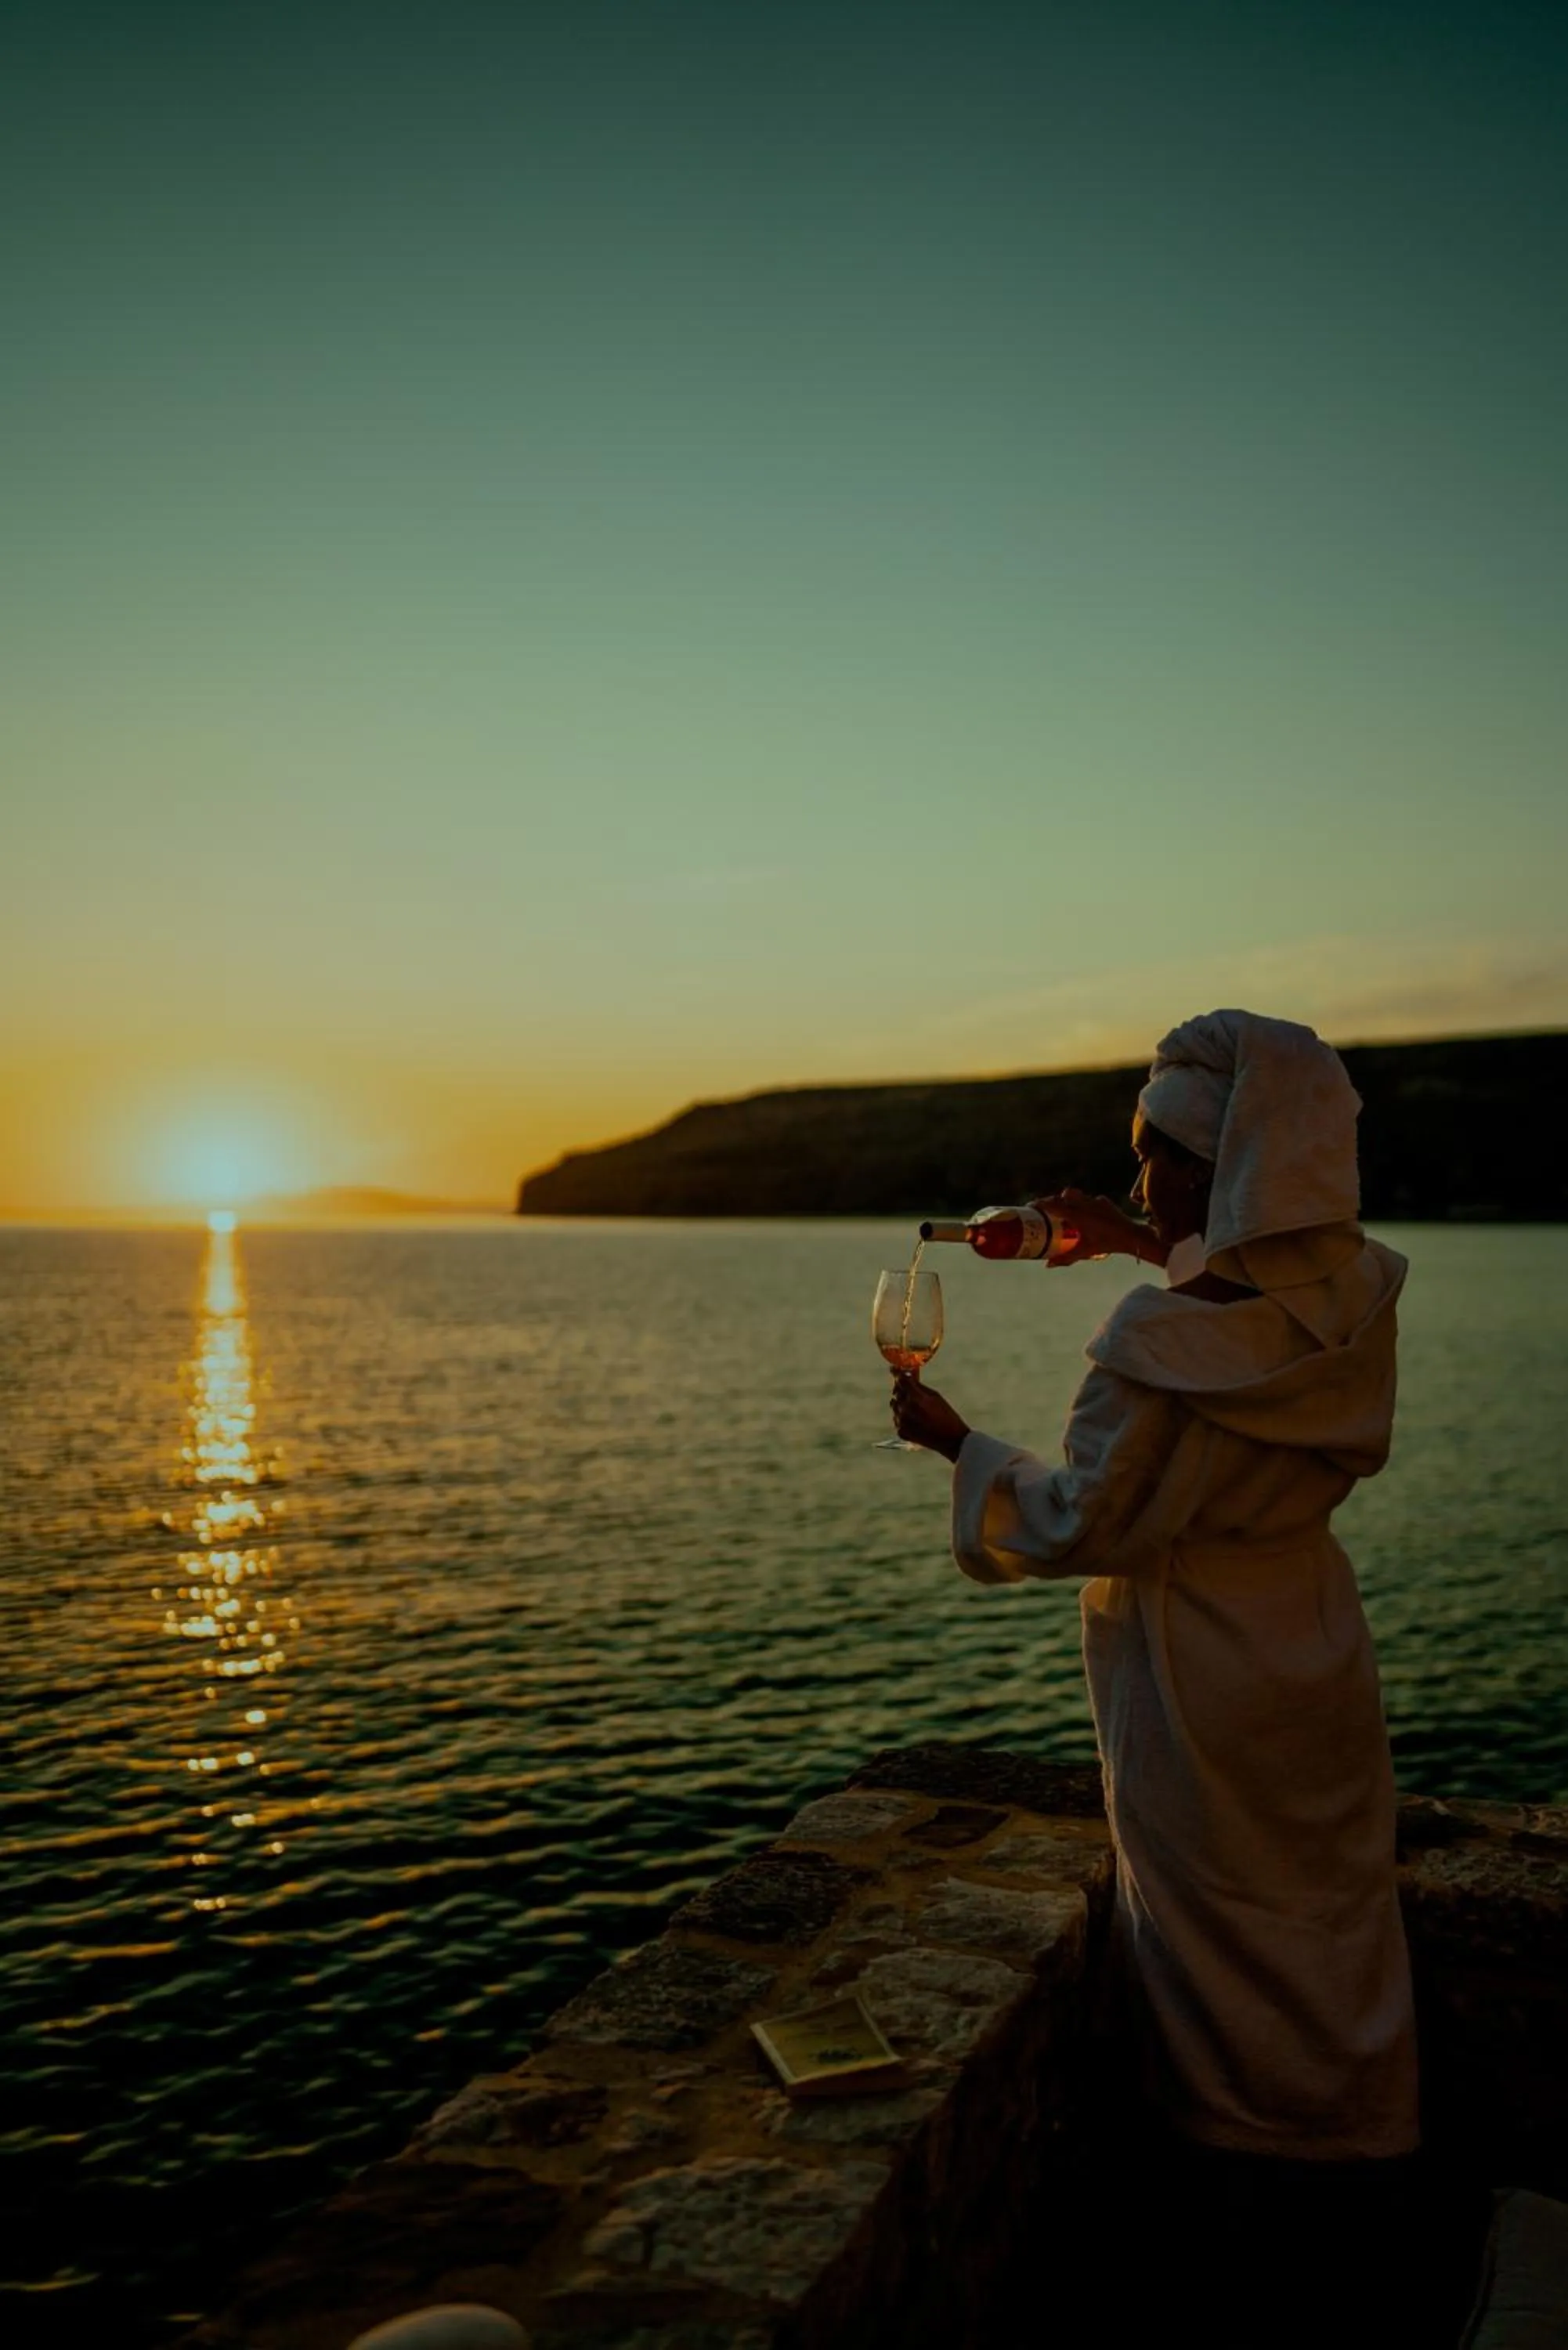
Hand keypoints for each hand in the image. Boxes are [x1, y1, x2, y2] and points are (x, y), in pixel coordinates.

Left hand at [891, 1375, 969, 1459]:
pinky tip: (916, 1421)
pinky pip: (897, 1419)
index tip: (894, 1369)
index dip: (897, 1373)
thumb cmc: (946, 1415)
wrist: (951, 1440)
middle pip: (896, 1392)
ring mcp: (902, 1422)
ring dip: (902, 1404)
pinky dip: (903, 1417)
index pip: (901, 1380)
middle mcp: (906, 1409)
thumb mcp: (935, 1396)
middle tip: (909, 1390)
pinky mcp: (901, 1432)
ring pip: (895, 1406)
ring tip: (916, 1409)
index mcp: (916, 1398)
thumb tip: (908, 1374)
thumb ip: (919, 1386)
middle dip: (901, 1389)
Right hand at [1031, 1188, 1163, 1267]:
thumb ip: (1065, 1258)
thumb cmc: (1108, 1244)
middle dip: (1053, 1200)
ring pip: (1075, 1194)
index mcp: (1077, 1215)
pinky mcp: (1103, 1201)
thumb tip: (1048, 1265)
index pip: (1054, 1205)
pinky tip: (1085, 1215)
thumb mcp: (1085, 1251)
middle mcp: (1085, 1205)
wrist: (1132, 1235)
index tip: (1031, 1206)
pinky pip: (1089, 1200)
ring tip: (1065, 1211)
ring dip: (1068, 1200)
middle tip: (1046, 1209)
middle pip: (1063, 1196)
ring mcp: (1095, 1201)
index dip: (1041, 1204)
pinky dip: (1084, 1205)